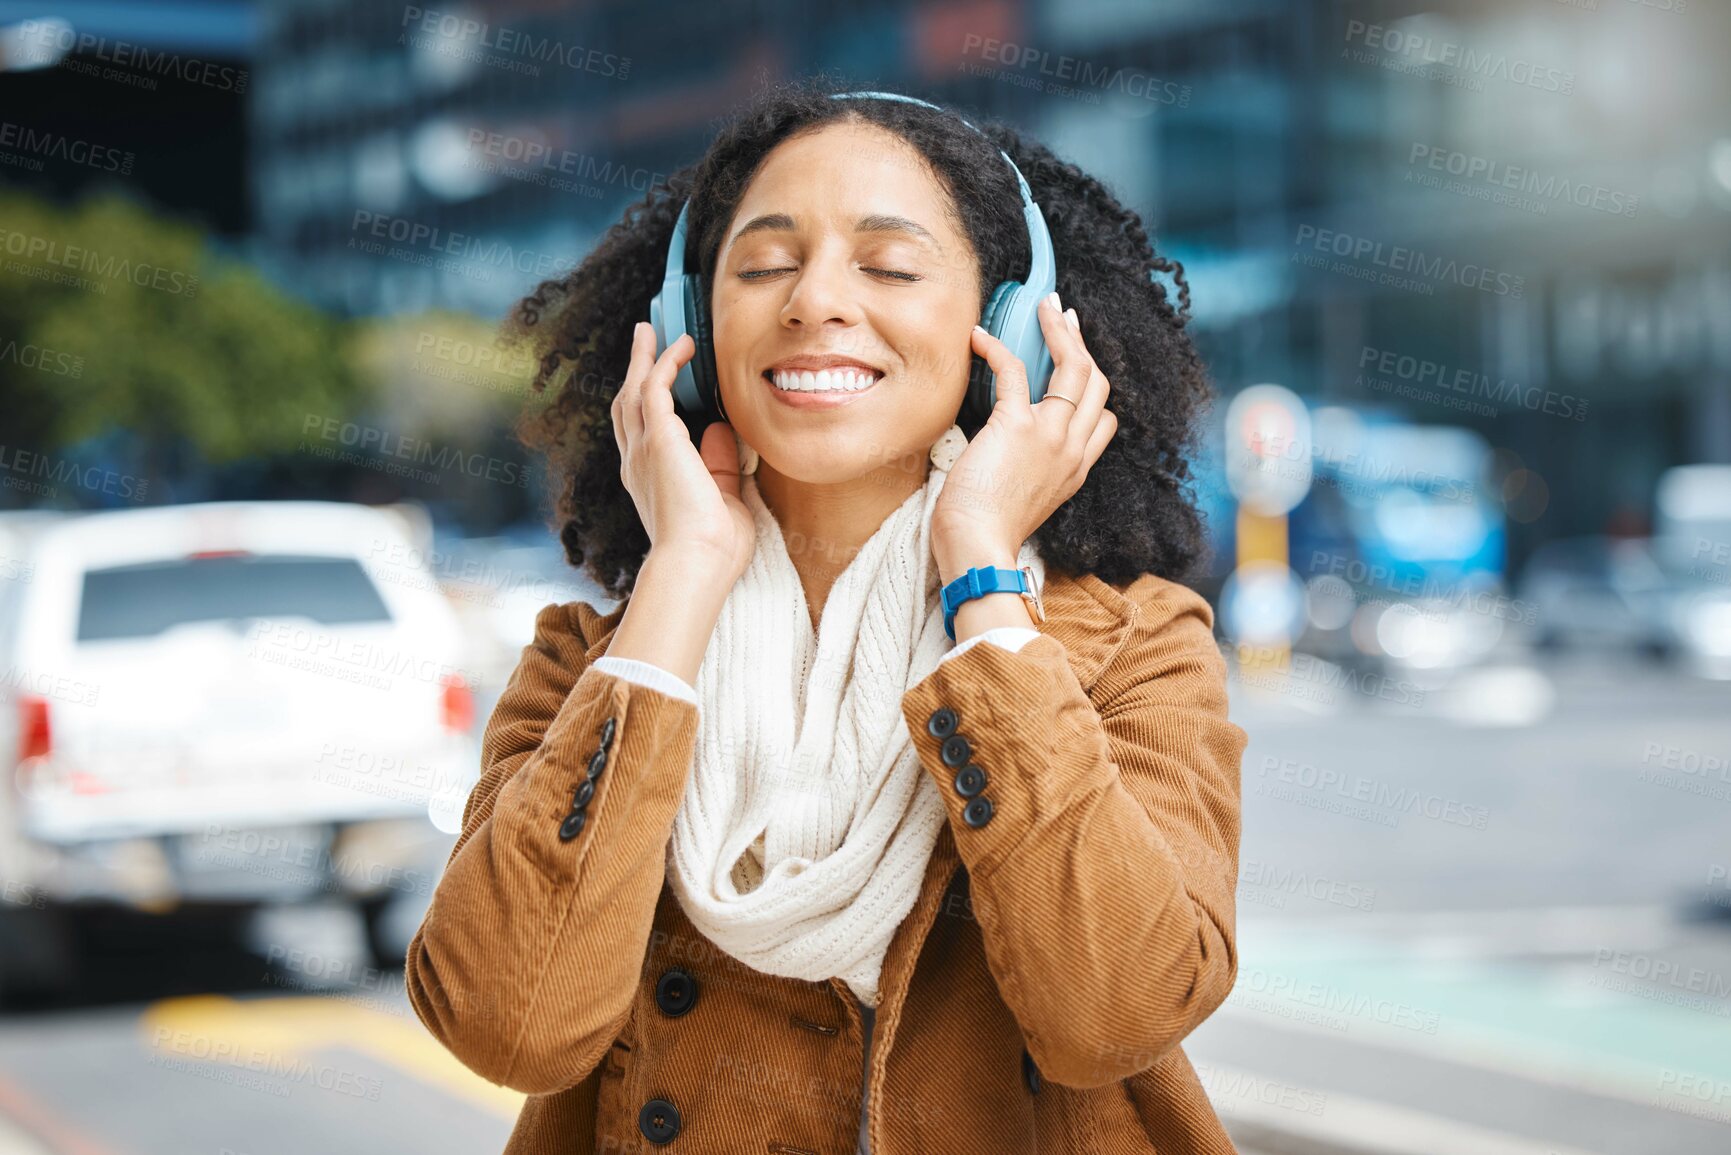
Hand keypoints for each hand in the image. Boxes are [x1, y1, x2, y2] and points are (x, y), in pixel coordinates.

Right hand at [612, 322, 755, 580]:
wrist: (698, 563)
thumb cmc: (713, 548)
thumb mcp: (722, 499)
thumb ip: (719, 465)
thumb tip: (719, 429)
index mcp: (648, 481)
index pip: (641, 434)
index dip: (647, 405)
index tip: (658, 383)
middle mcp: (637, 462)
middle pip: (627, 405)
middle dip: (634, 371)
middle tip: (643, 342)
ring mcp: (642, 449)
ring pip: (634, 390)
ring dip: (644, 357)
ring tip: (650, 331)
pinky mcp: (657, 438)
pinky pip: (655, 386)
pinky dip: (666, 361)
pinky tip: (682, 345)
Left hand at [931, 292, 1117, 565]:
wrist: (977, 550)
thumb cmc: (986, 533)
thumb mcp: (1026, 502)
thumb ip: (1030, 473)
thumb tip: (1006, 453)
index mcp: (1076, 470)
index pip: (1104, 420)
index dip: (1091, 387)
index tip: (1074, 361)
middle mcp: (1072, 450)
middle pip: (1097, 383)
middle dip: (1082, 343)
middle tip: (1063, 316)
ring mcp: (1050, 436)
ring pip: (1073, 367)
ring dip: (1058, 330)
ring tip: (1043, 307)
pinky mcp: (1016, 426)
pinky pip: (1014, 370)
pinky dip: (997, 347)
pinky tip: (979, 336)